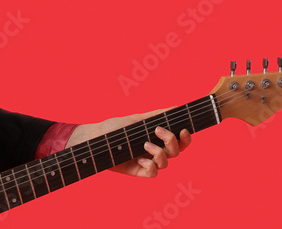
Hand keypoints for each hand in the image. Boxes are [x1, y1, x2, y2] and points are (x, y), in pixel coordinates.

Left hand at [66, 107, 191, 177]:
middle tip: (159, 131)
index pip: (179, 142)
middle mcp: (155, 151)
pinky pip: (153, 173)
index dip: (186, 138)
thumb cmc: (114, 128)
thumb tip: (174, 108)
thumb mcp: (136, 119)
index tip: (184, 129)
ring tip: (145, 144)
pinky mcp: (138, 171)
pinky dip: (151, 166)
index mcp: (157, 139)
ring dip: (160, 153)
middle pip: (176, 152)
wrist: (95, 138)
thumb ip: (155, 116)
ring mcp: (147, 162)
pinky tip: (141, 159)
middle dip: (172, 141)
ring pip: (166, 163)